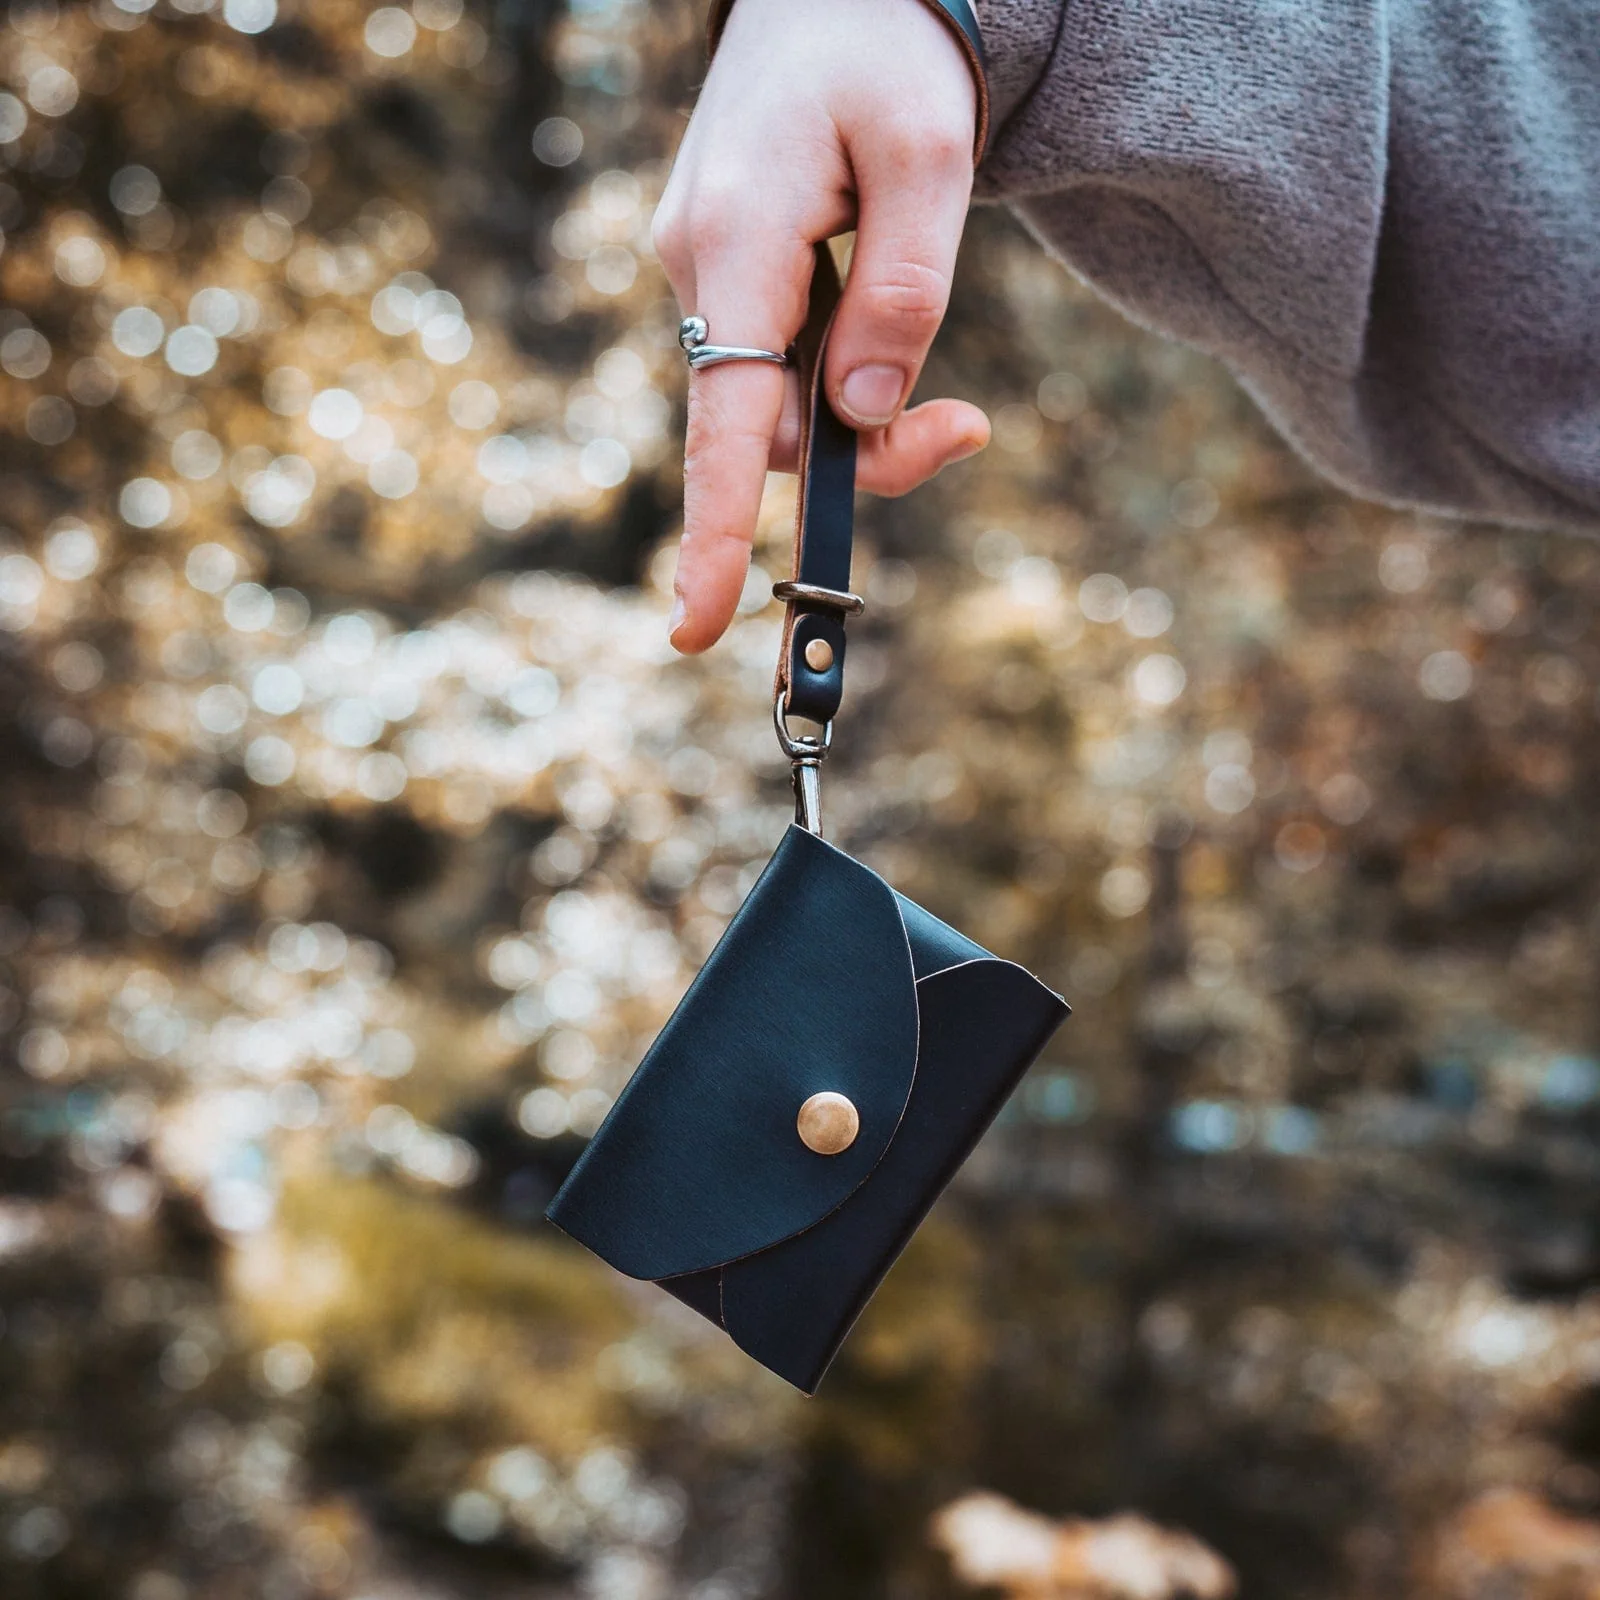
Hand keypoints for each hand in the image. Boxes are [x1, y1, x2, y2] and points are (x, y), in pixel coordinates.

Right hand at [651, 0, 987, 653]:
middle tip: (969, 431)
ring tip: (941, 373)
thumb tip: (866, 412)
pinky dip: (837, 372)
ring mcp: (705, 268)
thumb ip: (905, 293)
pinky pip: (778, 360)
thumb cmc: (889, 51)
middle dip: (865, 457)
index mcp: (738, 236)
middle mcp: (700, 263)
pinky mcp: (726, 271)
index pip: (723, 418)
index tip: (694, 623)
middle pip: (769, 425)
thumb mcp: (934, 159)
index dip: (714, 530)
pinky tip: (876, 303)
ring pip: (779, 399)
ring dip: (860, 410)